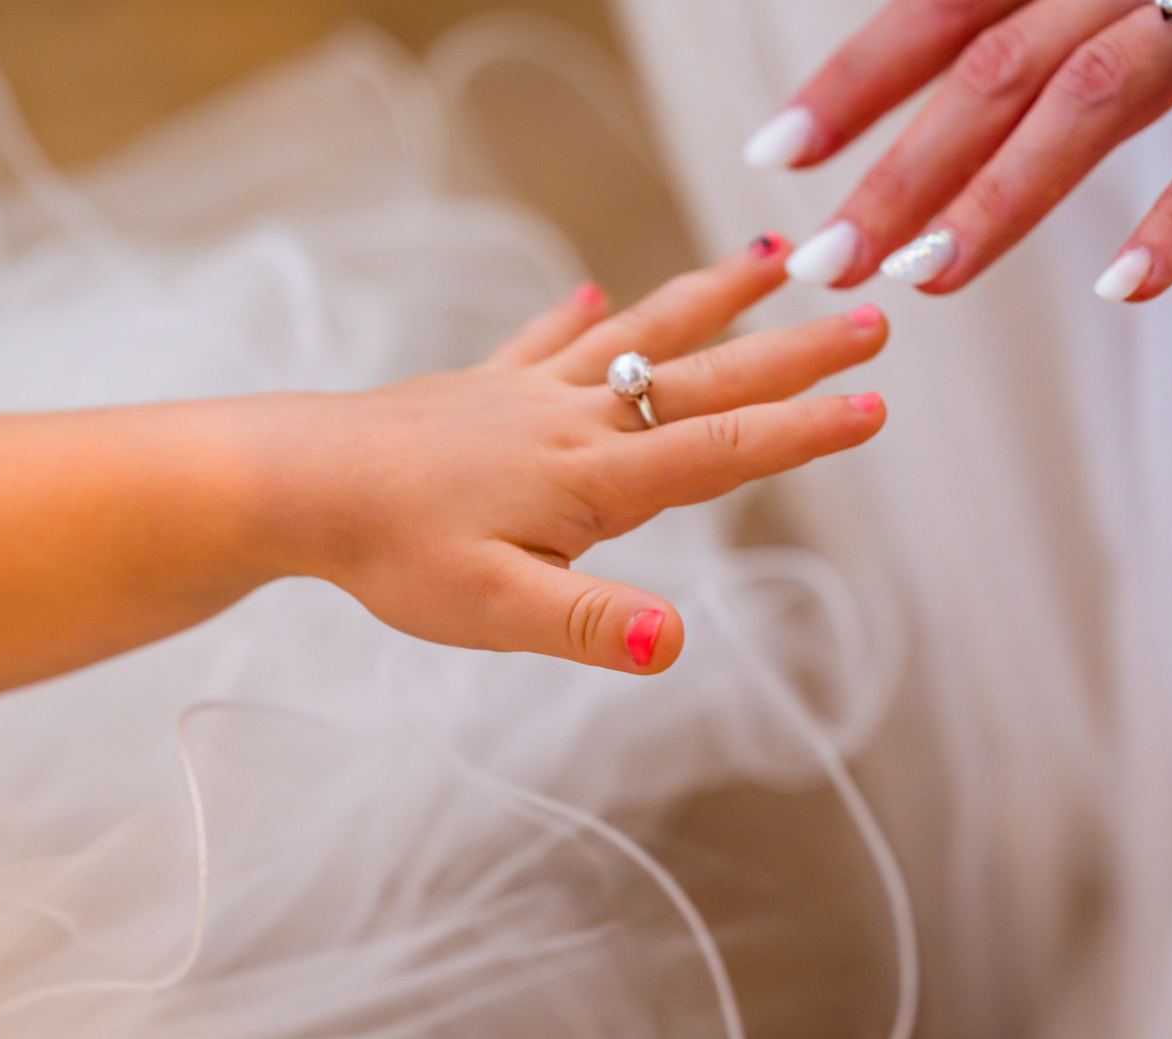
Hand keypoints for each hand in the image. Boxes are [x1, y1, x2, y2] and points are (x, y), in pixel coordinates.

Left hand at [254, 238, 889, 673]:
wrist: (295, 481)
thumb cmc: (391, 550)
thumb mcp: (494, 609)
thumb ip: (588, 624)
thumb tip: (672, 645)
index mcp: (592, 477)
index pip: (721, 448)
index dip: (803, 432)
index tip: (876, 406)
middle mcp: (574, 420)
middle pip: (704, 378)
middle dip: (794, 353)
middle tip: (872, 318)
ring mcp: (527, 395)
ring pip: (638, 336)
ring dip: (710, 300)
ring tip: (769, 259)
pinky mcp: (481, 389)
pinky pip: (544, 340)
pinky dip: (575, 316)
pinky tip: (591, 289)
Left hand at [749, 0, 1171, 299]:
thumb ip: (1062, 15)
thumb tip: (965, 96)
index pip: (945, 13)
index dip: (856, 83)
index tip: (778, 157)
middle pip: (993, 69)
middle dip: (896, 170)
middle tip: (819, 260)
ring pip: (1093, 92)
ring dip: (1000, 194)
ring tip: (923, 278)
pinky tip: (1129, 286)